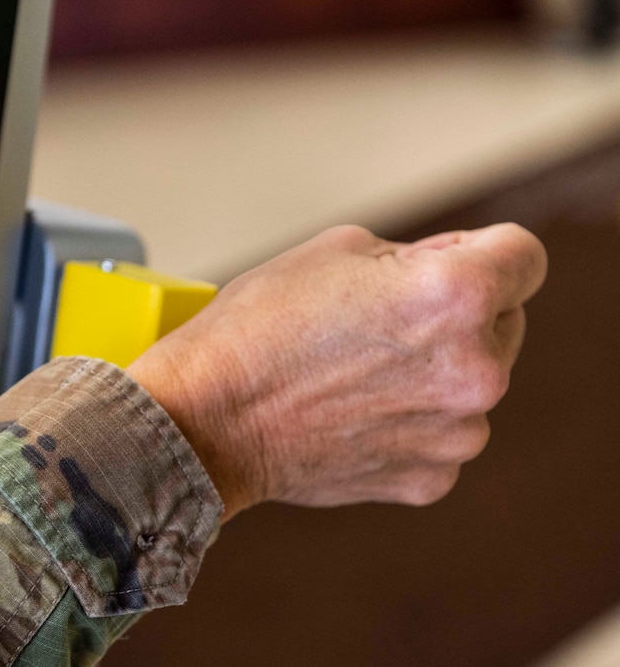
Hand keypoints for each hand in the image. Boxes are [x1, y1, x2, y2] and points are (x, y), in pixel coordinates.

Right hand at [127, 224, 547, 521]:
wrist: (203, 421)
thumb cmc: (254, 330)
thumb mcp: (336, 250)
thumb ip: (418, 256)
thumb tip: (453, 273)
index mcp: (455, 296)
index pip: (525, 256)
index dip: (482, 251)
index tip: (451, 263)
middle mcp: (474, 371)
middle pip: (502, 321)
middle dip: (454, 314)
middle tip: (373, 320)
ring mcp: (456, 434)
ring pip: (470, 383)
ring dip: (431, 372)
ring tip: (353, 371)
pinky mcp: (429, 478)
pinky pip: (440, 433)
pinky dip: (408, 422)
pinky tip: (350, 412)